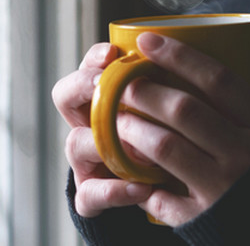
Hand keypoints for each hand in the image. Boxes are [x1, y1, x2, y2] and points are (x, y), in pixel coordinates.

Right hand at [52, 42, 155, 217]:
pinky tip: (142, 188)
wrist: (163, 196)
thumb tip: (184, 68)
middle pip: (64, 96)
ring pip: (75, 144)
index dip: (94, 58)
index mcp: (104, 100)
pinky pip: (90, 194)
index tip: (112, 53)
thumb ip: (167, 93)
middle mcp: (87, 125)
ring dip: (103, 142)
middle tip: (101, 84)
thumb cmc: (167, 144)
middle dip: (80, 86)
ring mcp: (84, 161)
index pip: (88, 68)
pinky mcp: (89, 196)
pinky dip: (114, 191)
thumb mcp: (167, 114)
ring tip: (139, 147)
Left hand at [114, 33, 249, 225]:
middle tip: (120, 81)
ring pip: (164, 146)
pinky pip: (161, 196)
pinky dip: (141, 181)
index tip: (147, 40)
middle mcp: (244, 155)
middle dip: (143, 90)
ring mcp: (223, 189)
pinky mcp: (203, 219)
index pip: (218, 79)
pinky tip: (129, 169)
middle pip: (183, 109)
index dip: (179, 56)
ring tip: (116, 118)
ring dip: (132, 128)